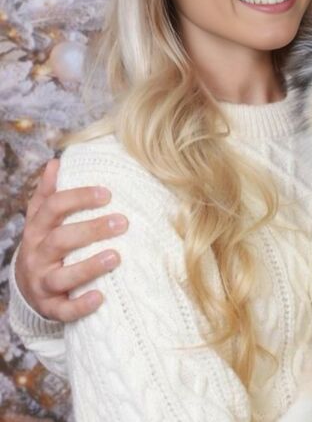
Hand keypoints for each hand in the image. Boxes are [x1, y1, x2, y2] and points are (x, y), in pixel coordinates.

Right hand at [15, 159, 128, 321]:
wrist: (28, 287)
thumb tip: (55, 162)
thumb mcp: (42, 218)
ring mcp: (42, 283)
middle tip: (123, 222)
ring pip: (62, 276)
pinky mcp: (50, 307)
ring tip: (116, 257)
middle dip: (92, 230)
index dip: (79, 198)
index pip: (53, 208)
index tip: (108, 194)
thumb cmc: (44, 243)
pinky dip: (81, 305)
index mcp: (37, 229)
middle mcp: (36, 255)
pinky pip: (64, 310)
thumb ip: (48, 192)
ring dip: (89, 266)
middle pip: (61, 240)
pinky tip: (101, 297)